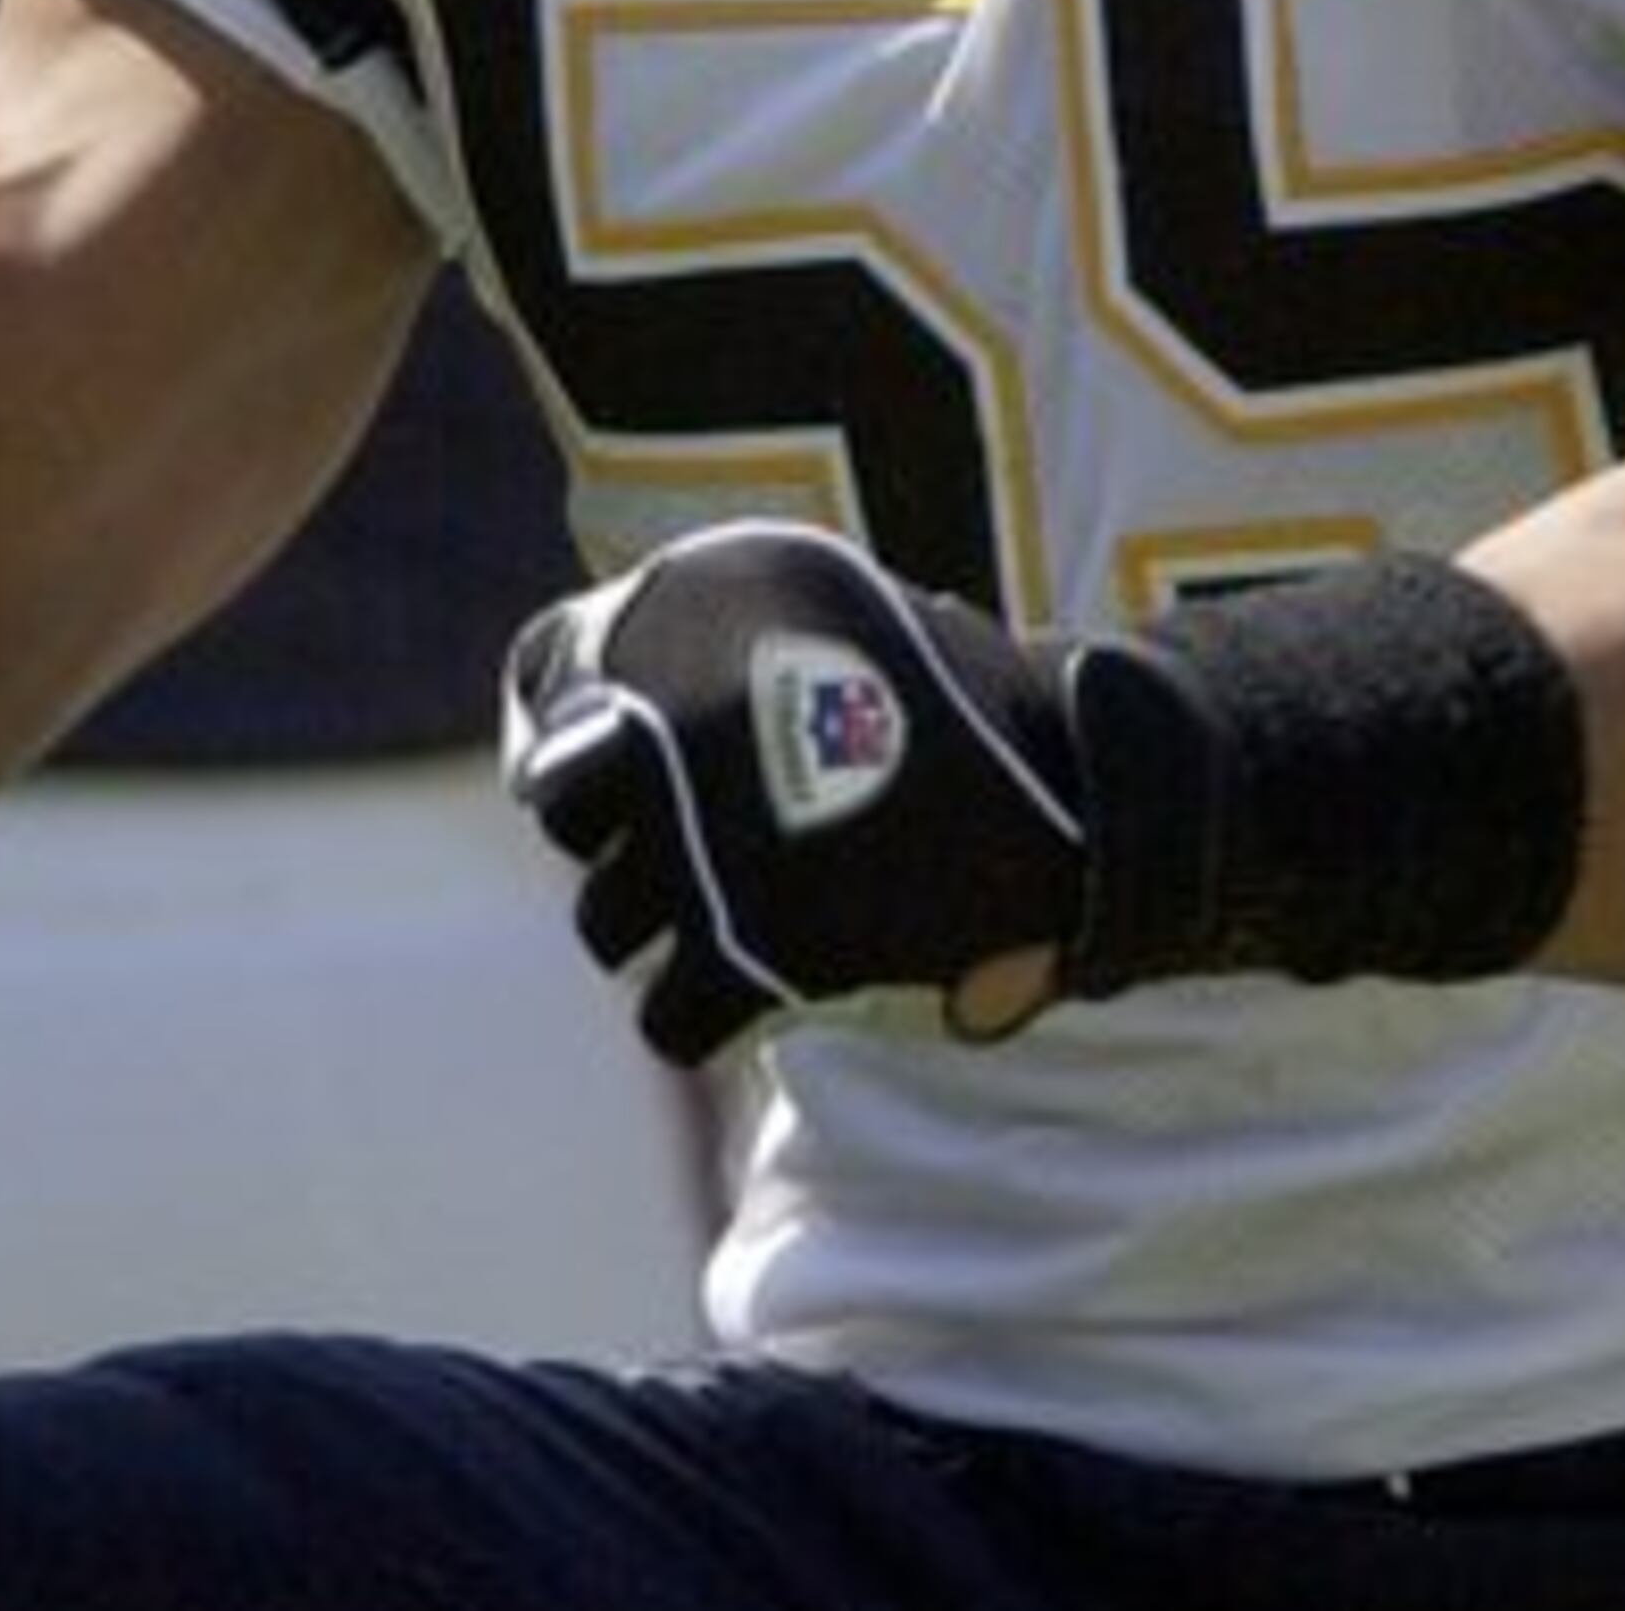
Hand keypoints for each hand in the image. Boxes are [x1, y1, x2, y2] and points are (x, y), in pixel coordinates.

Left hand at [502, 520, 1085, 1061]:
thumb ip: (710, 642)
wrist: (1080, 788)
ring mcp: (700, 838)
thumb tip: (580, 717)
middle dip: (614, 832)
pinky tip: (747, 992)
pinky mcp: (750, 948)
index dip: (559, 722)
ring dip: (659, 927)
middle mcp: (667, 717)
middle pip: (563, 808)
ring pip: (604, 922)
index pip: (544, 670)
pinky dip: (700, 1018)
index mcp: (684, 612)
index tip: (602, 757)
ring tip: (732, 914)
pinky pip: (667, 1017)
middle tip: (689, 841)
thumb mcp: (828, 606)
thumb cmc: (958, 697)